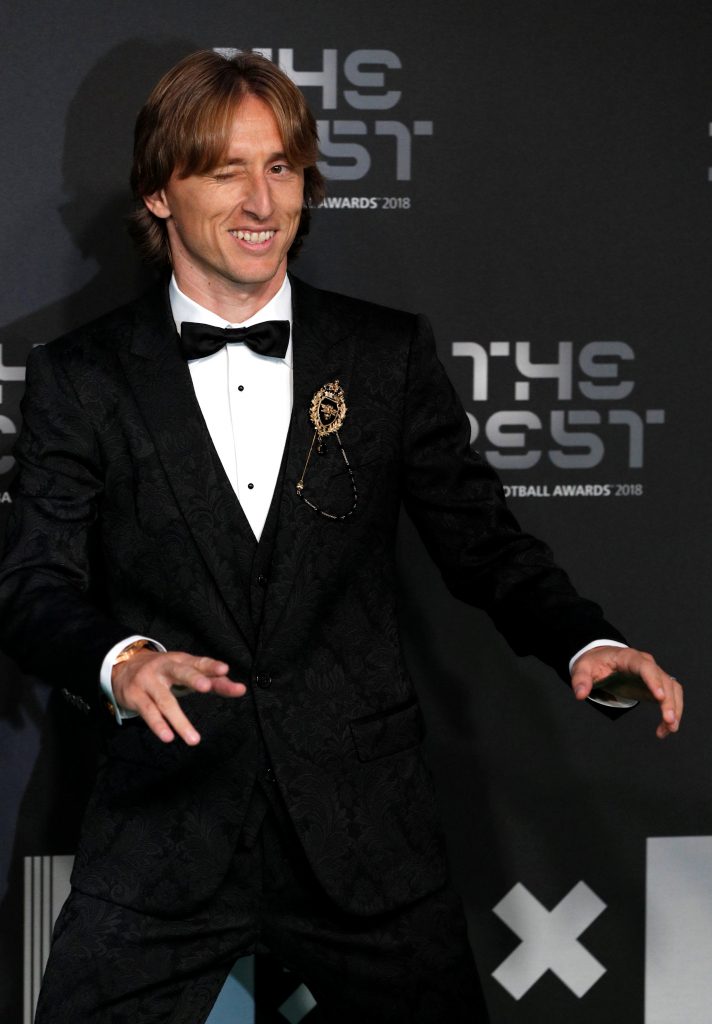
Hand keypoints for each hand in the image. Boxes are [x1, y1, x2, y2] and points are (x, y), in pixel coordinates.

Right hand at [112, 649, 245, 744]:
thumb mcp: (186, 672)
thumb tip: (240, 689)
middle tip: (206, 687)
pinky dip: (158, 725)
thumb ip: (213, 681)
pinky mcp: (136, 696)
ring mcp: (149, 681)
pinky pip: (148, 712)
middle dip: (194, 678)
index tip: (224, 670)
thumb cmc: (164, 672)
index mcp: (181, 661)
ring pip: (165, 701)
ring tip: (194, 739)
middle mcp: (165, 668)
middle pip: (181, 672)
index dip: (211, 666)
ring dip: (179, 720)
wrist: (123, 667)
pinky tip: (168, 737)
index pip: (199, 663)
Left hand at [570, 645, 682, 738]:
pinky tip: (664, 730)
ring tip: (670, 729)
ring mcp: (654, 675)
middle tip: (669, 721)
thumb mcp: (582, 668)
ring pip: (672, 689)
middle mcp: (646, 664)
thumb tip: (580, 694)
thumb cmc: (594, 663)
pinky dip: (671, 713)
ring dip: (675, 708)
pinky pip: (670, 698)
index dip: (653, 681)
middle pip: (664, 680)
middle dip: (669, 701)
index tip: (659, 697)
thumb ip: (581, 680)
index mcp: (629, 657)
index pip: (645, 667)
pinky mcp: (656, 686)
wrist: (602, 659)